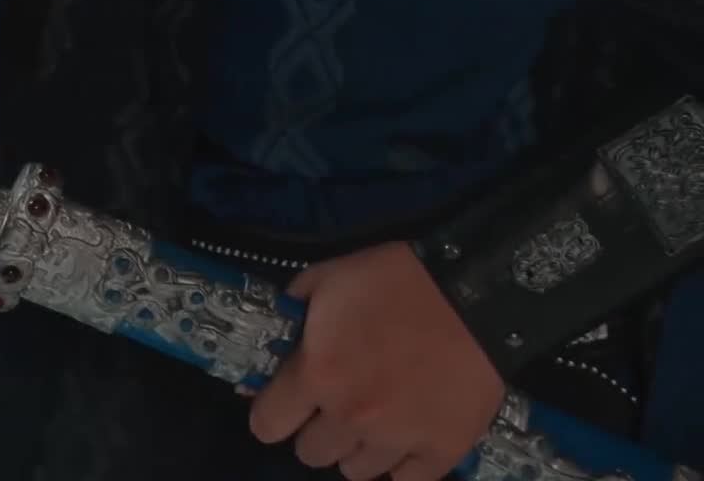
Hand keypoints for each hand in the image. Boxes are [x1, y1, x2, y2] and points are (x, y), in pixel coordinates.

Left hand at [248, 240, 504, 480]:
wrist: (473, 292)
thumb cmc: (394, 279)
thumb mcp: (327, 278)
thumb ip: (293, 312)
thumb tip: (275, 338)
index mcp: (317, 374)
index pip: (266, 425)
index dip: (272, 413)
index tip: (286, 403)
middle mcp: (351, 416)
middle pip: (310, 453)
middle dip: (317, 430)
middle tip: (337, 405)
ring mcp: (398, 438)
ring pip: (355, 471)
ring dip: (358, 449)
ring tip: (374, 421)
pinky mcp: (443, 451)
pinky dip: (401, 467)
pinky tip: (404, 443)